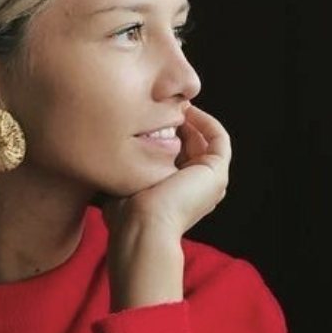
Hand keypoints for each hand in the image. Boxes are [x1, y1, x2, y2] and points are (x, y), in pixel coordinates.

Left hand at [101, 105, 230, 307]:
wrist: (142, 229)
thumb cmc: (127, 217)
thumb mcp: (124, 189)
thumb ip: (127, 173)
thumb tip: (112, 159)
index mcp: (178, 194)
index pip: (176, 156)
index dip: (164, 134)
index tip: (145, 117)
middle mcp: (197, 188)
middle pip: (192, 145)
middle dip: (177, 122)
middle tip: (160, 104)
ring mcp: (210, 181)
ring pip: (205, 140)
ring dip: (191, 119)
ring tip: (172, 103)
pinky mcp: (217, 172)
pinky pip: (219, 139)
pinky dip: (206, 121)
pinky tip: (186, 110)